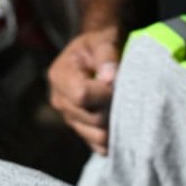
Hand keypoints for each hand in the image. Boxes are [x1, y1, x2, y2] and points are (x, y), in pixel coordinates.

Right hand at [48, 26, 122, 153]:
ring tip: (123, 106)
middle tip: (126, 93)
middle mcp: (61, 101)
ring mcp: (70, 119)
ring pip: (97, 136)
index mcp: (60, 76)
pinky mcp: (82, 131)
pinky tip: (121, 123)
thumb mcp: (103, 40)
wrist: (96, 52)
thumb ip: (107, 55)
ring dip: (115, 125)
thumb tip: (110, 78)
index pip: (82, 96)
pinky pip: (99, 146)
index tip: (117, 82)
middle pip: (92, 119)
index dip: (104, 93)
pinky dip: (113, 139)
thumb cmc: (100, 43)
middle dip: (113, 108)